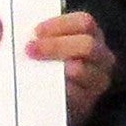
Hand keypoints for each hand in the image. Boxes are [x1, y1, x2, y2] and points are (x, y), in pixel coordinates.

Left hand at [28, 10, 113, 124]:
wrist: (56, 102)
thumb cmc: (51, 65)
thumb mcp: (51, 45)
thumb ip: (43, 36)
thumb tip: (24, 26)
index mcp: (92, 35)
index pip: (84, 22)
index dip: (60, 24)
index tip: (36, 31)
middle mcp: (101, 57)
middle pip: (87, 45)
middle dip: (56, 46)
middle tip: (30, 49)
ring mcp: (97, 81)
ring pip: (80, 70)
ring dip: (55, 67)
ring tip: (34, 68)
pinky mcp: (87, 103)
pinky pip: (74, 95)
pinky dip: (55, 89)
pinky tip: (41, 87)